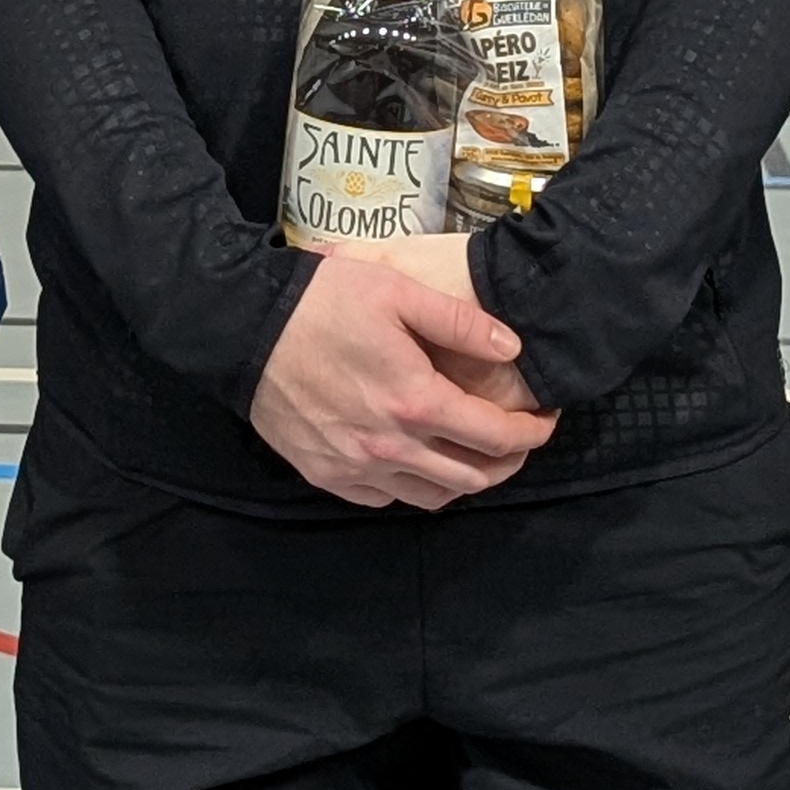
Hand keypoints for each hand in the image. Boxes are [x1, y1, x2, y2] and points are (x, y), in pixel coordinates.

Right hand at [248, 255, 555, 510]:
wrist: (243, 328)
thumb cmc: (321, 302)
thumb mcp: (397, 291)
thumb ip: (460, 322)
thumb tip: (512, 349)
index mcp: (416, 402)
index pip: (496, 436)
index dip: (532, 433)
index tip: (546, 420)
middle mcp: (391, 447)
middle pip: (472, 478)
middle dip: (508, 461)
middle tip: (518, 438)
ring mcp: (356, 468)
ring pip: (432, 497)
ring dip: (464, 480)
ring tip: (473, 453)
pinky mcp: (326, 475)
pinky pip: (386, 498)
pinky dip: (413, 487)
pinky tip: (416, 460)